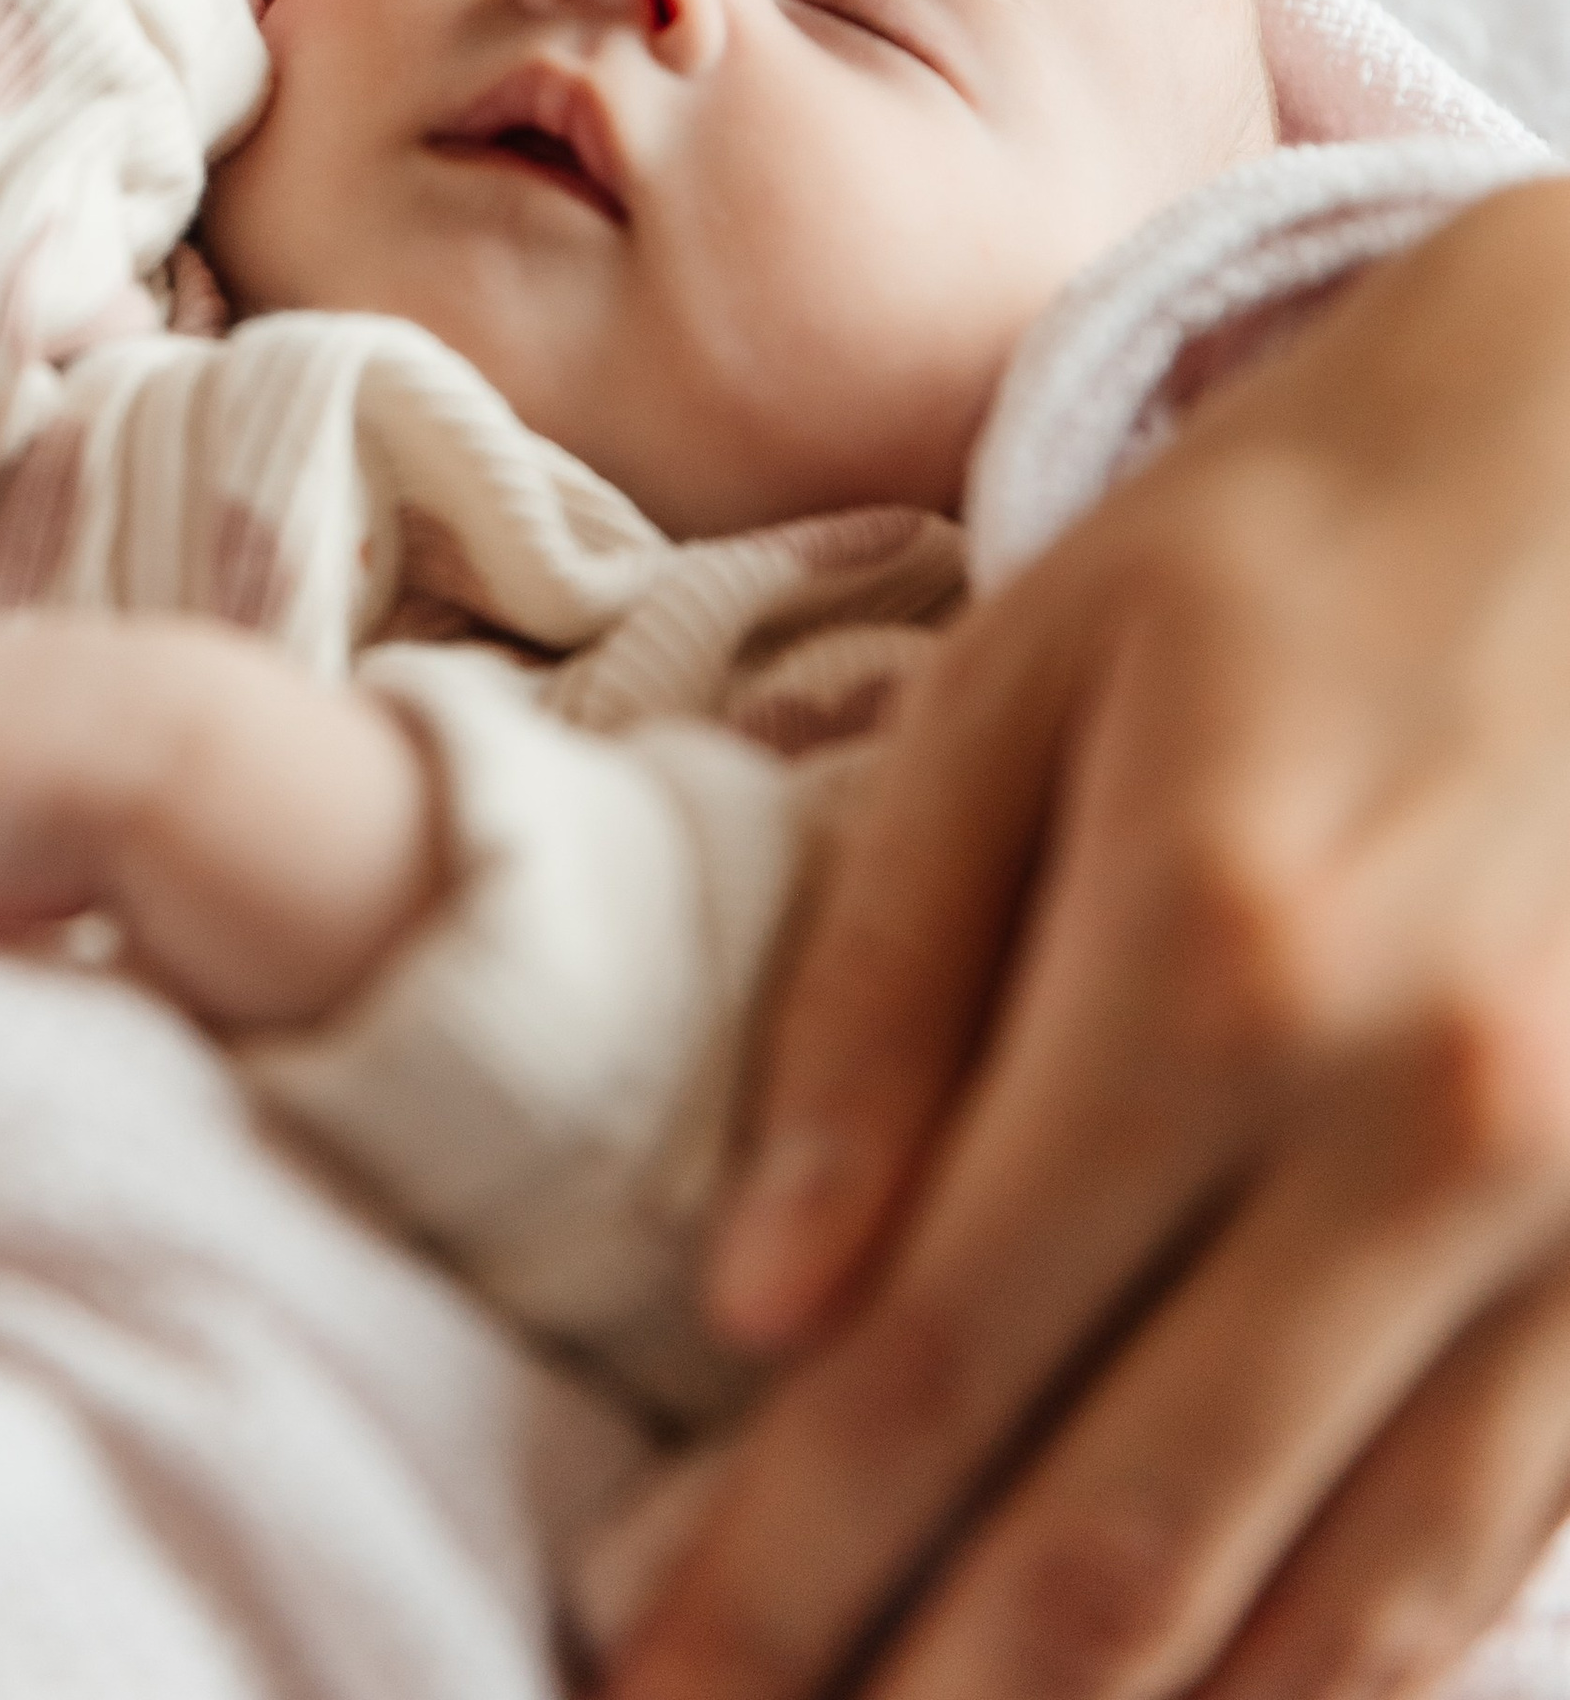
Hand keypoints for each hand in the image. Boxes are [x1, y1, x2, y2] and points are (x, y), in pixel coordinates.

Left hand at [616, 174, 1569, 1699]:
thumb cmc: (1280, 548)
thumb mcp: (1025, 682)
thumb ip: (882, 990)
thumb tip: (753, 1310)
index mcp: (1204, 958)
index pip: (943, 1360)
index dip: (785, 1564)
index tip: (648, 1672)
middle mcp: (1411, 1124)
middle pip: (1134, 1539)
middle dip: (925, 1699)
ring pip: (1342, 1605)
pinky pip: (1505, 1540)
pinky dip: (1349, 1666)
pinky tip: (1219, 1697)